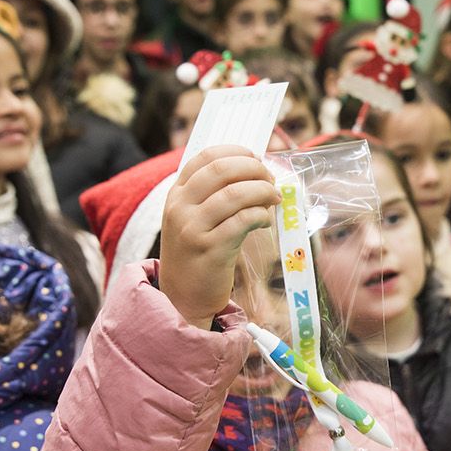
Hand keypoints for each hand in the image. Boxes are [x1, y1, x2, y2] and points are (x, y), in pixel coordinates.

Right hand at [158, 146, 279, 329]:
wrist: (183, 297)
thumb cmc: (196, 254)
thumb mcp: (192, 219)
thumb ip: (212, 195)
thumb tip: (255, 171)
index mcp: (176, 194)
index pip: (205, 157)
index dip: (236, 152)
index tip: (255, 158)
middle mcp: (180, 207)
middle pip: (222, 169)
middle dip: (254, 169)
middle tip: (271, 179)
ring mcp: (192, 228)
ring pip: (235, 193)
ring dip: (263, 191)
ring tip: (274, 198)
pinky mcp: (210, 249)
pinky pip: (243, 220)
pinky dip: (261, 215)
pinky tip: (265, 221)